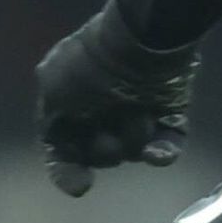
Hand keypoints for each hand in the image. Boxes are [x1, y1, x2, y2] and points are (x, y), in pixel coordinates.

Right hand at [35, 5, 199, 197]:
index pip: (63, 146)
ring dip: (133, 139)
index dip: (66, 170)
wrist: (145, 37)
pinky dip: (163, 151)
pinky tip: (159, 154)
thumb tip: (61, 143)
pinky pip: (168, 142)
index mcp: (70, 99)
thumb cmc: (92, 66)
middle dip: (105, 151)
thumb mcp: (53, 89)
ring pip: (133, 149)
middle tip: (108, 137)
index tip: (81, 185)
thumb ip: (51, 122)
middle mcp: (102, 108)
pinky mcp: (170, 110)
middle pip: (100, 153)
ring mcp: (137, 109)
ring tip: (139, 117)